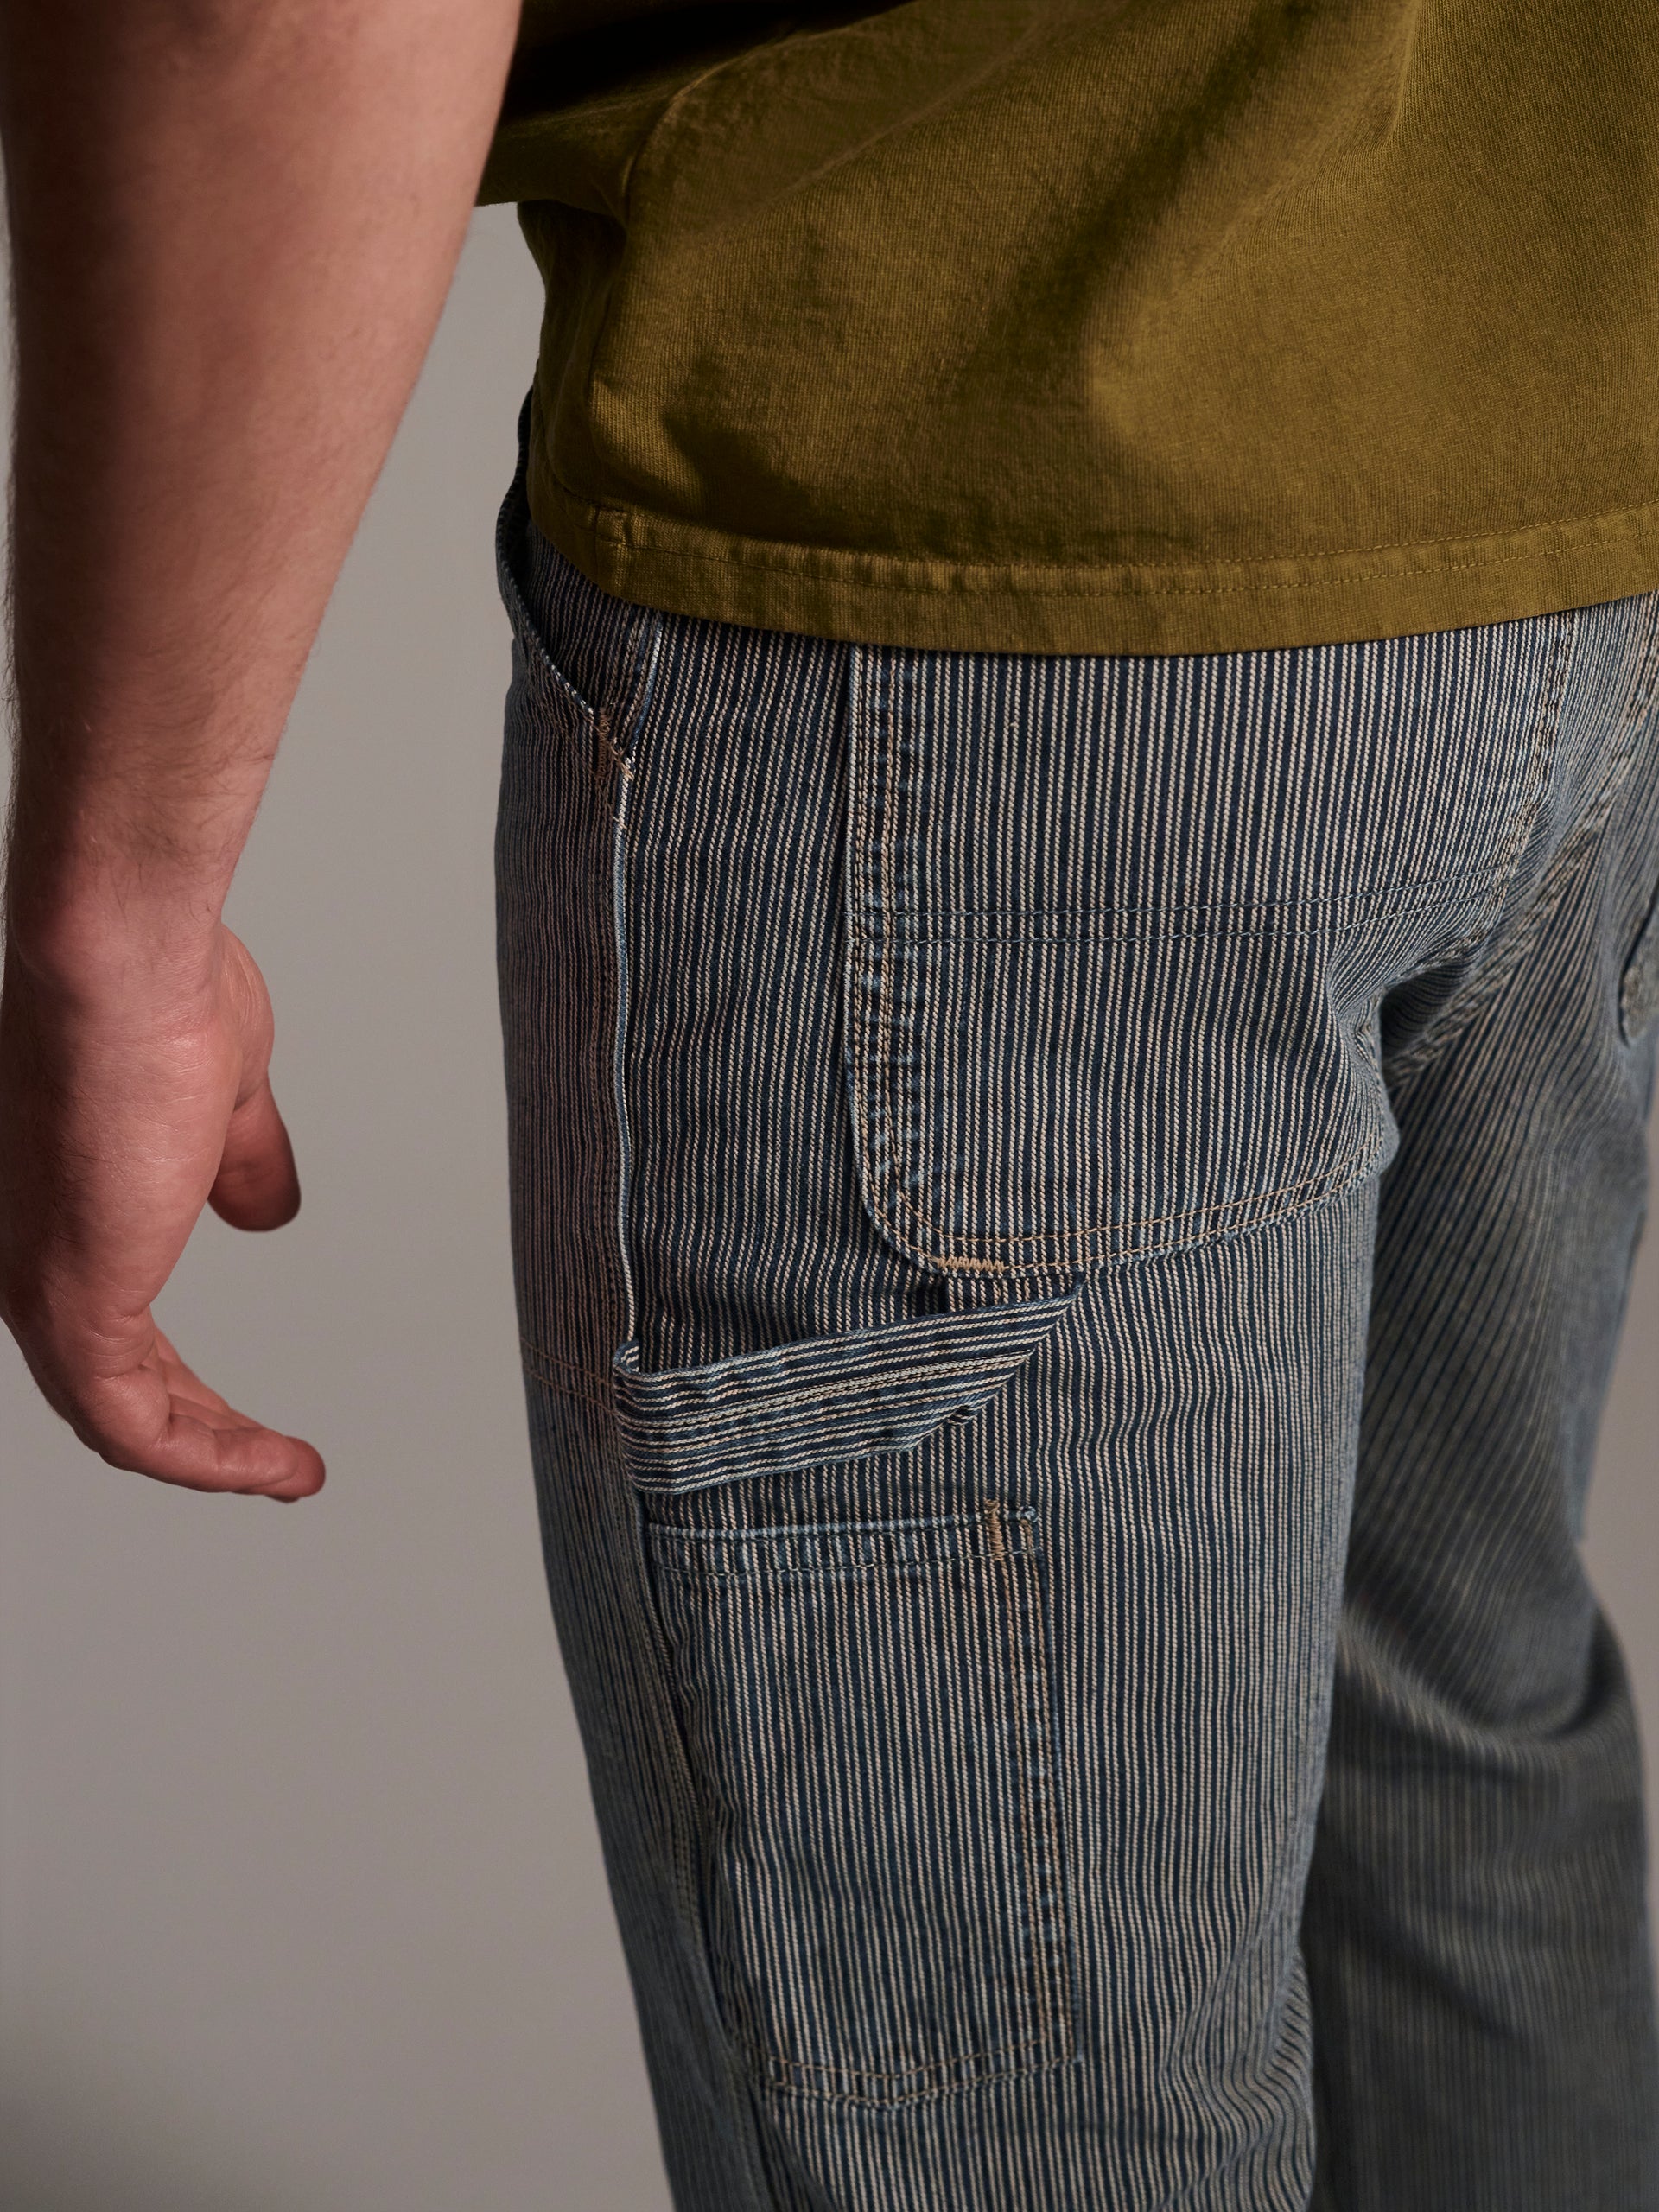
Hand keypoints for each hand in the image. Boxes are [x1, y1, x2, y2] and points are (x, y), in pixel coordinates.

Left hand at [0, 923, 324, 1497]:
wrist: (124, 964)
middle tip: (269, 1460)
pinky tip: (273, 1464)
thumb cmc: (157, 999)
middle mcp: (23, 1253)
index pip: (111, 1328)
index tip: (251, 1416)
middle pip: (113, 1384)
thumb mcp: (222, 1102)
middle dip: (202, 1430)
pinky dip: (209, 1457)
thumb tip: (264, 1210)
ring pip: (119, 1417)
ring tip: (286, 1474)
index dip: (185, 1381)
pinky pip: (134, 1425)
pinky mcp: (71, 1305)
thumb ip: (237, 1164)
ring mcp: (39, 1284)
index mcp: (57, 1206)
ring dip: (213, 1455)